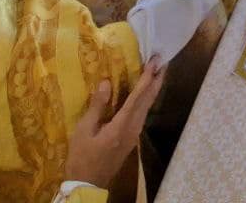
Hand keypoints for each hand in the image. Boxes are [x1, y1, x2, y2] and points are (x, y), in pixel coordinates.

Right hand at [64, 57, 165, 188]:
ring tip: (157, 72)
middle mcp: (134, 127)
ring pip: (147, 106)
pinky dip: (145, 99)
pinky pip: (142, 113)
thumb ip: (97, 106)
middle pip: (149, 100)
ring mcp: (134, 133)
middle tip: (163, 61)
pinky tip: (143, 93)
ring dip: (153, 88)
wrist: (88, 183)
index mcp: (123, 124)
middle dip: (157, 79)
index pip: (139, 96)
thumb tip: (108, 82)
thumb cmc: (82, 156)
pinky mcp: (131, 137)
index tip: (155, 61)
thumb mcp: (84, 130)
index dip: (147, 77)